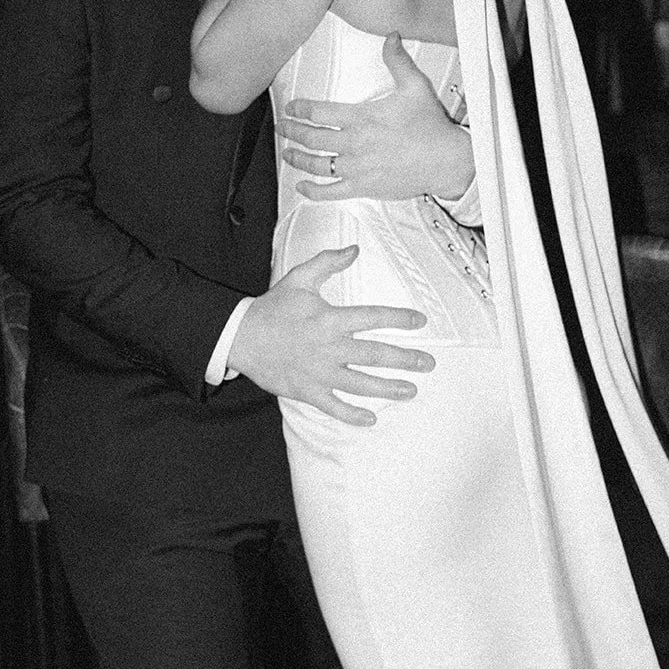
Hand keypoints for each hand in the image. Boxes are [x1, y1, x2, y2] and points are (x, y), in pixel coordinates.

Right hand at [226, 245, 434, 426]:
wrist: (240, 337)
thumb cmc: (272, 308)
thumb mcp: (299, 278)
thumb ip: (328, 263)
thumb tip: (355, 249)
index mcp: (331, 319)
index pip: (374, 317)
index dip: (400, 318)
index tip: (420, 321)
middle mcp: (330, 347)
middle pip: (376, 355)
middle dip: (406, 359)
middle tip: (429, 363)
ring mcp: (320, 372)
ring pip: (361, 384)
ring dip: (389, 389)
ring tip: (411, 390)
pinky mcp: (308, 391)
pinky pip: (335, 407)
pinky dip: (353, 415)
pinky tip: (371, 419)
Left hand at [280, 33, 474, 202]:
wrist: (446, 161)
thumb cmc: (431, 126)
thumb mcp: (416, 86)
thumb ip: (398, 61)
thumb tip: (391, 36)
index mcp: (362, 117)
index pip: (319, 111)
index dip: (300, 109)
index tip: (291, 107)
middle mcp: (354, 143)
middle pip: (312, 137)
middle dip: (292, 132)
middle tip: (282, 128)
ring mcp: (357, 168)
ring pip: (316, 164)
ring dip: (297, 158)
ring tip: (287, 153)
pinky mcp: (363, 187)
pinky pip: (330, 192)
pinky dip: (312, 191)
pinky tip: (302, 186)